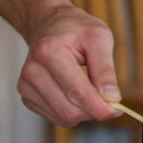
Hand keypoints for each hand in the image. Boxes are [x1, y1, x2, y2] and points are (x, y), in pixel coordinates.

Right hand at [17, 3, 121, 125]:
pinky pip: (55, 116)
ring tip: (91, 91)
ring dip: (83, 112)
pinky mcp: (27, 95)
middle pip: (69, 111)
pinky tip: (75, 93)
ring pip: (62, 117)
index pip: (77, 92)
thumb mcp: (99, 38)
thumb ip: (105, 69)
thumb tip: (112, 98)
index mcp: (50, 52)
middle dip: (93, 111)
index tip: (117, 110)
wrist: (49, 24)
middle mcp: (33, 71)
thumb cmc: (76, 29)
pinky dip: (71, 110)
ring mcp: (26, 85)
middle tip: (108, 101)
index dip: (100, 107)